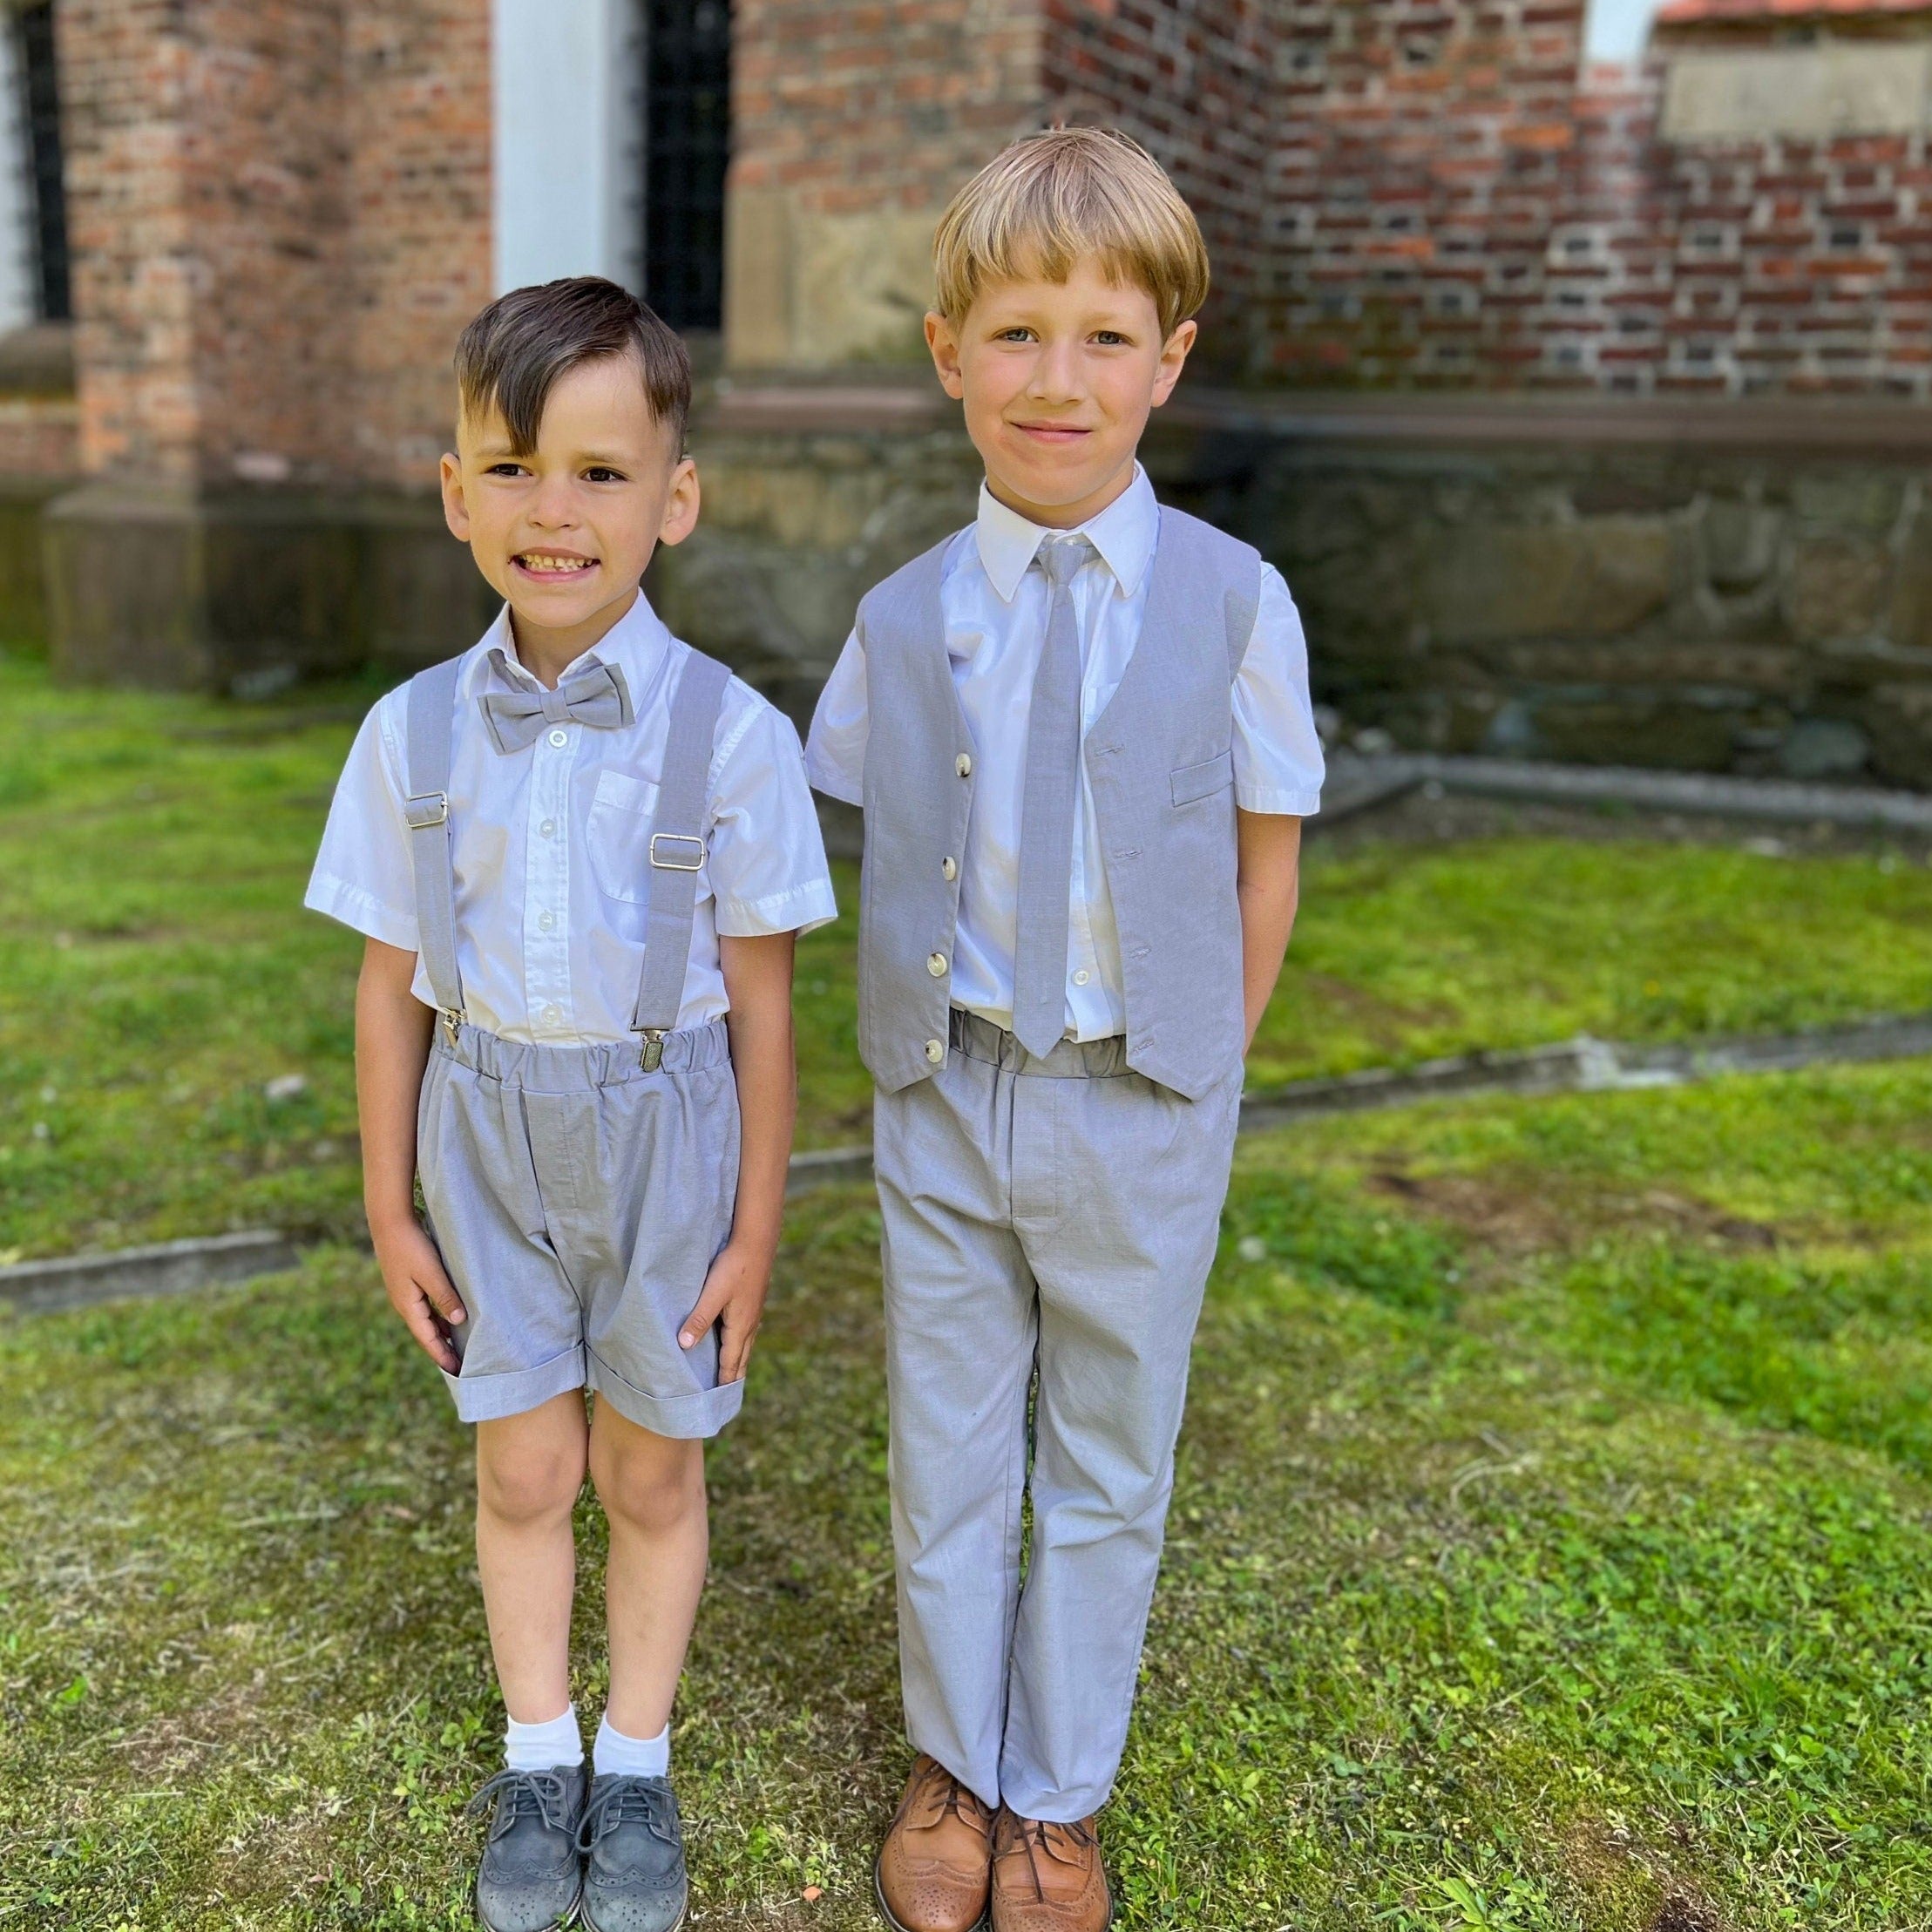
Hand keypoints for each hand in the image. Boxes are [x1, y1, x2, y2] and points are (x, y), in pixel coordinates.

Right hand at [371, 1215, 466, 1371]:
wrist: (390, 1223)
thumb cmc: (411, 1247)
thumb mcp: (431, 1273)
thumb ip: (445, 1297)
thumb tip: (459, 1322)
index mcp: (409, 1306)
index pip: (428, 1339)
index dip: (442, 1355)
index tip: (456, 1371)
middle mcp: (405, 1305)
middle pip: (426, 1334)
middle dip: (441, 1350)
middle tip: (460, 1366)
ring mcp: (405, 1295)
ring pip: (426, 1322)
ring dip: (440, 1335)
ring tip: (457, 1348)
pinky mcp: (408, 1284)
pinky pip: (425, 1309)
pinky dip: (438, 1319)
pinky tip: (449, 1320)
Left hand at [678, 1238, 772, 1382]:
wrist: (757, 1241)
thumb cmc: (733, 1266)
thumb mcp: (712, 1293)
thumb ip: (698, 1319)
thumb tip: (684, 1346)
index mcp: (740, 1326)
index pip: (731, 1362)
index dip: (724, 1381)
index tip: (718, 1401)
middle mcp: (750, 1324)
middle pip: (741, 1358)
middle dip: (733, 1376)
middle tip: (724, 1395)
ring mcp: (753, 1313)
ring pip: (745, 1344)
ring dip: (737, 1360)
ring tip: (730, 1373)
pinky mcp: (752, 1302)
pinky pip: (746, 1332)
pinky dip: (739, 1344)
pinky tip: (735, 1339)